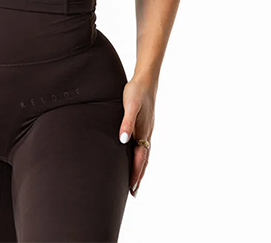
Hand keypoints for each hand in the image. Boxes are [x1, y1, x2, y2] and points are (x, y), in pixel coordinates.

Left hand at [117, 75, 155, 196]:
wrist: (146, 78)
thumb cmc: (136, 91)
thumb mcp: (129, 106)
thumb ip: (126, 123)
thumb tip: (123, 141)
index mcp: (143, 131)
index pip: (140, 158)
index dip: (136, 173)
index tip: (132, 188)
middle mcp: (147, 132)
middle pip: (144, 159)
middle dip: (139, 175)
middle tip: (133, 191)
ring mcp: (147, 128)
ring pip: (144, 152)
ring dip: (140, 166)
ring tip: (135, 178)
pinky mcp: (144, 123)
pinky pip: (143, 144)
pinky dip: (140, 155)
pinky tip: (136, 154)